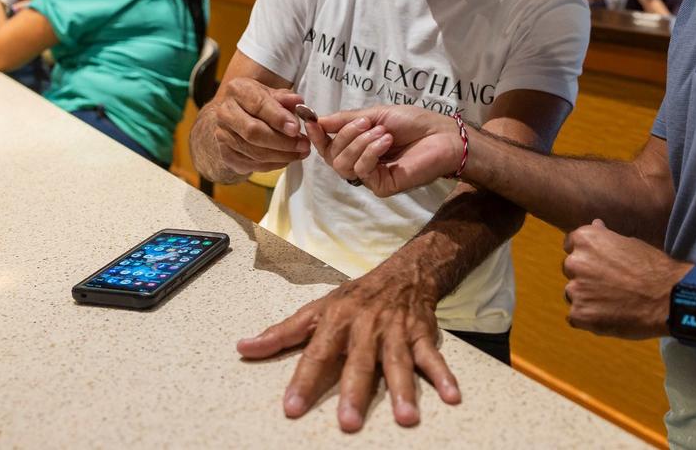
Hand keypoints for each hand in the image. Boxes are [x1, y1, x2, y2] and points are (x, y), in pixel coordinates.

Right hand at [193, 78, 309, 181]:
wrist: (235, 116)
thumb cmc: (258, 102)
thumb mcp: (271, 93)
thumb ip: (285, 98)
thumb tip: (298, 102)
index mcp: (237, 90)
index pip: (258, 105)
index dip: (278, 118)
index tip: (296, 128)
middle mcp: (225, 113)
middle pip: (253, 132)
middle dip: (282, 141)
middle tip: (304, 144)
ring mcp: (222, 135)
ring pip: (254, 152)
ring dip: (282, 155)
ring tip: (301, 152)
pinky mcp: (225, 154)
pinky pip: (251, 164)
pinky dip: (273, 164)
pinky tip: (287, 158)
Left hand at [237, 264, 460, 431]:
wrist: (403, 272)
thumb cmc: (354, 298)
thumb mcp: (315, 310)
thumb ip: (281, 333)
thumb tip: (243, 348)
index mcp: (337, 320)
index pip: (316, 354)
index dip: (303, 381)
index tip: (292, 409)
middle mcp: (366, 327)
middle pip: (360, 363)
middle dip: (355, 392)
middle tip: (348, 424)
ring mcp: (395, 331)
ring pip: (398, 363)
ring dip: (404, 390)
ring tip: (406, 419)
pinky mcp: (421, 335)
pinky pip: (432, 357)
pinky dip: (444, 376)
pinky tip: (451, 396)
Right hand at [310, 105, 461, 195]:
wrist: (441, 134)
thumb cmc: (412, 122)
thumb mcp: (375, 114)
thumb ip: (345, 120)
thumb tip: (316, 120)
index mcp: (358, 146)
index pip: (328, 147)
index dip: (317, 136)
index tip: (310, 120)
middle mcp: (361, 162)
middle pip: (332, 156)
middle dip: (345, 135)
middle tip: (365, 122)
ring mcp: (371, 176)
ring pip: (344, 165)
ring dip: (359, 143)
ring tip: (381, 131)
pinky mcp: (382, 186)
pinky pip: (362, 171)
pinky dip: (370, 152)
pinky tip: (385, 141)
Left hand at [562, 219, 688, 337]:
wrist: (668, 298)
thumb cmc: (653, 268)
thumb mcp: (629, 242)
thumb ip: (606, 238)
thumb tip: (596, 226)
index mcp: (585, 239)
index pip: (571, 245)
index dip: (587, 256)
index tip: (600, 265)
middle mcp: (575, 261)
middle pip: (571, 270)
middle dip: (585, 276)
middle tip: (610, 285)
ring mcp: (575, 289)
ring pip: (573, 294)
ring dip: (587, 298)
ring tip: (613, 302)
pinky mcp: (579, 314)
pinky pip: (576, 317)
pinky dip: (589, 318)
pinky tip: (609, 316)